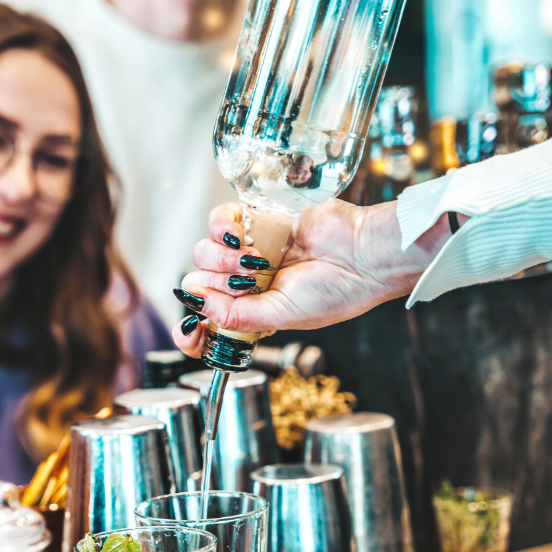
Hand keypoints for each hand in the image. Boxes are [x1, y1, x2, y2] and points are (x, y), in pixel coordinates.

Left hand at [171, 199, 453, 355]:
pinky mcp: (255, 220)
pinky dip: (223, 228)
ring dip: (222, 258)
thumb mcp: (281, 316)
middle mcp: (246, 284)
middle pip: (197, 283)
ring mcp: (248, 251)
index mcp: (251, 314)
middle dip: (214, 287)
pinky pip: (218, 220)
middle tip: (245, 284)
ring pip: (203, 253)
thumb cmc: (336, 292)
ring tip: (256, 261)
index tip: (188, 330)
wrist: (363, 255)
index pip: (205, 324)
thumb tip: (196, 305)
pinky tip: (247, 237)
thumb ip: (237, 316)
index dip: (190, 329)